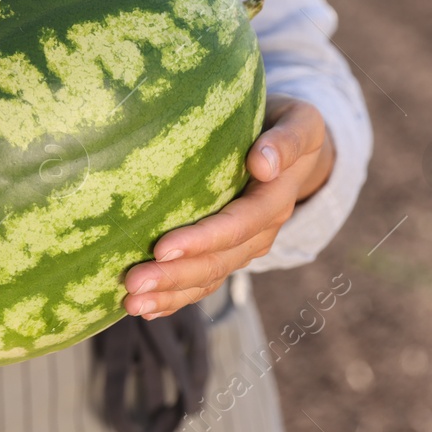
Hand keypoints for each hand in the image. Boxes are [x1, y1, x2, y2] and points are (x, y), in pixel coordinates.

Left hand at [120, 94, 334, 319]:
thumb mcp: (300, 122)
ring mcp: (245, 245)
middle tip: (133, 283)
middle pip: (218, 260)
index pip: (238, 224)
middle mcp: (262, 230)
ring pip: (209, 277)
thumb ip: (287, 141)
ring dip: (170, 294)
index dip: (202, 240)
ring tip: (131, 303)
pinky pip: (205, 280)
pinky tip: (147, 309)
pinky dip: (177, 298)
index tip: (162, 248)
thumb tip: (262, 163)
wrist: (294, 145)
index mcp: (275, 198)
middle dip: (175, 276)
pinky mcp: (230, 251)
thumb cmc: (286, 123)